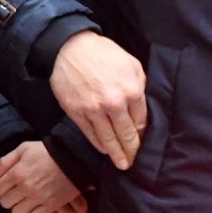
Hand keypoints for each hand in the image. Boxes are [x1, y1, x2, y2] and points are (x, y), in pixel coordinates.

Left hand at [0, 140, 88, 212]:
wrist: (73, 158)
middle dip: (8, 199)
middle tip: (15, 195)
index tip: (5, 187)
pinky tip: (33, 211)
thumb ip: (5, 162)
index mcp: (17, 173)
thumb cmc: (46, 152)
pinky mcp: (51, 205)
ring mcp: (38, 197)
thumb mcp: (23, 149)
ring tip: (24, 203)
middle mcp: (25, 187)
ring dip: (18, 209)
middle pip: (5, 203)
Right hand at [49, 32, 146, 168]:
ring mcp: (94, 110)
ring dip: (116, 154)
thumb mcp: (131, 64)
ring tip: (121, 164)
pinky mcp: (76, 112)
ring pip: (108, 139)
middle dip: (132, 150)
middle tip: (134, 162)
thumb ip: (139, 85)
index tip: (142, 142)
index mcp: (132, 90)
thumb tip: (141, 105)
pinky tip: (103, 150)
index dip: (142, 134)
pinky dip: (98, 144)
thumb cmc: (103, 53)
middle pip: (127, 134)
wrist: (70, 48)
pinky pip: (90, 134)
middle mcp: (114, 103)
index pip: (141, 121)